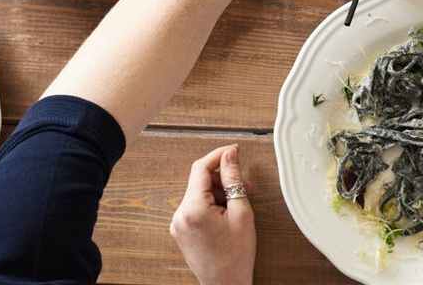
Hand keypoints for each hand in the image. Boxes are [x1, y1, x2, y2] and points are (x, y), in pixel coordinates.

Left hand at [170, 144, 256, 284]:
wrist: (225, 284)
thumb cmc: (235, 256)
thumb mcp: (241, 212)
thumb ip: (234, 180)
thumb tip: (230, 156)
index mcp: (192, 209)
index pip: (201, 168)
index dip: (219, 155)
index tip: (234, 151)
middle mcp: (179, 215)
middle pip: (199, 180)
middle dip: (222, 178)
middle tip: (244, 184)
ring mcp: (178, 223)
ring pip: (198, 193)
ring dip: (218, 191)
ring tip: (237, 204)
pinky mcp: (180, 230)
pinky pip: (195, 206)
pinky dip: (211, 203)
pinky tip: (226, 213)